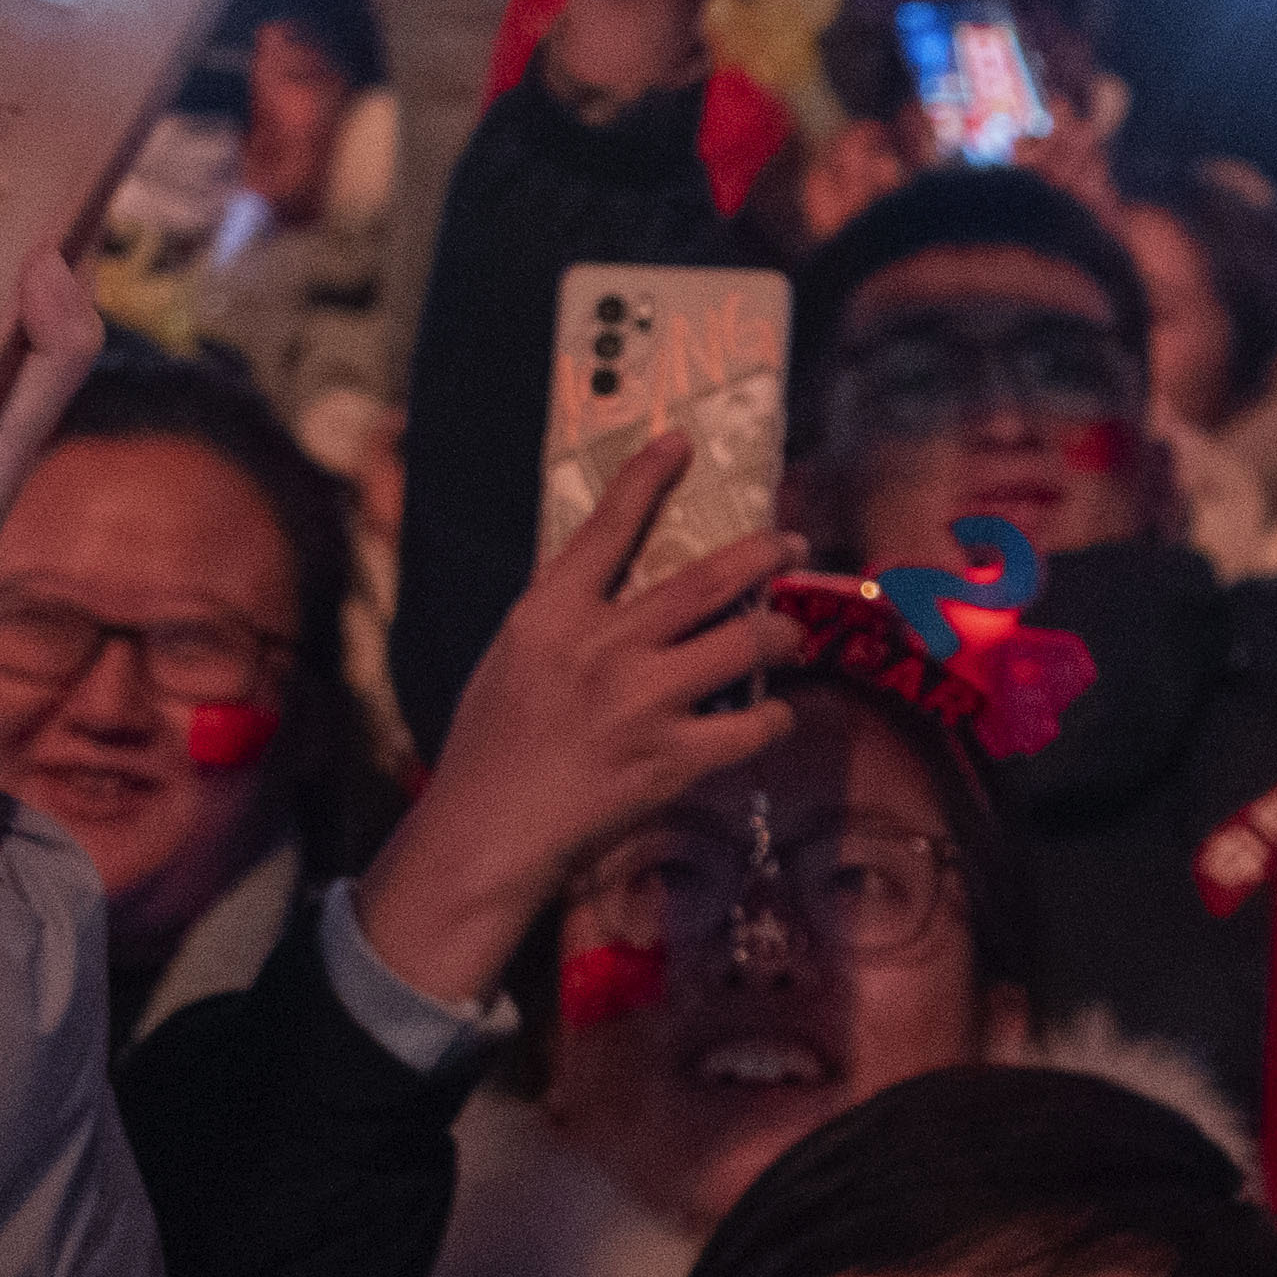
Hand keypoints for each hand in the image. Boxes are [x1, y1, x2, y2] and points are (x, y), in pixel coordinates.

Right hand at [359, 484, 800, 1019]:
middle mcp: (603, 649)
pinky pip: (751, 725)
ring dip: (780, 631)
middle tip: (790, 541)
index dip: (647, 479)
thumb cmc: (491, 747)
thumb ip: (562, 617)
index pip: (607, 528)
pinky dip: (773, 717)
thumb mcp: (510, 658)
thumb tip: (609, 580)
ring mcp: (642, 704)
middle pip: (706, 580)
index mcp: (550, 615)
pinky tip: (773, 716)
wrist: (486, 834)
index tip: (681, 442)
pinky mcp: (671, 760)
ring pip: (745, 645)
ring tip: (789, 630)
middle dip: (762, 552)